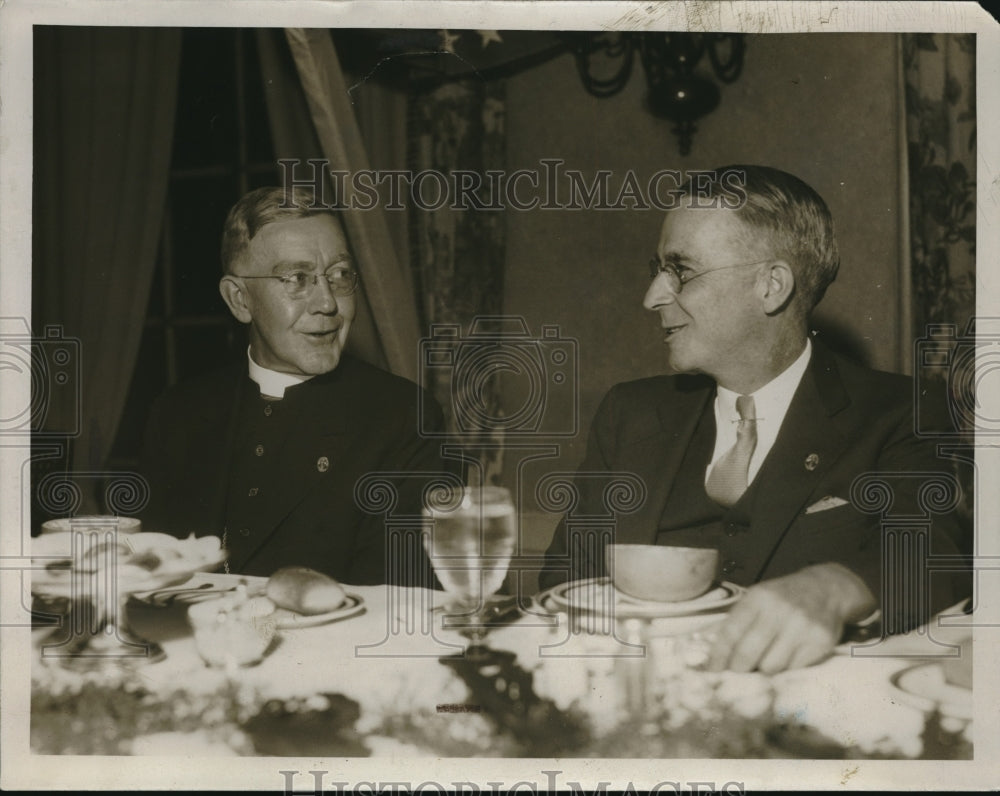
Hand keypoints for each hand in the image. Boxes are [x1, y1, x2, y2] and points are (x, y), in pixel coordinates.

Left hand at [707, 563, 875, 673]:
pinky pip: (794, 669)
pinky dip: (787, 668)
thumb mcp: (757, 599)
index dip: (719, 656)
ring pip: (771, 666)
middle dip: (738, 668)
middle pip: (748, 654)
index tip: (713, 670)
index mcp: (758, 598)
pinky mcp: (820, 642)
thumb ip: (737, 622)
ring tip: (767, 659)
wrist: (826, 589)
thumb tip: (714, 655)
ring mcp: (801, 627)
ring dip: (765, 668)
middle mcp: (779, 611)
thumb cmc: (783, 598)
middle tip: (738, 672)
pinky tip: (788, 656)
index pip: (731, 633)